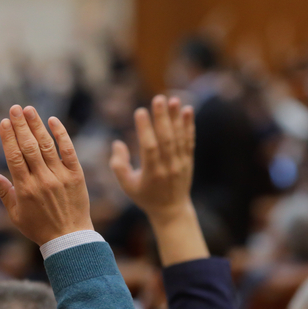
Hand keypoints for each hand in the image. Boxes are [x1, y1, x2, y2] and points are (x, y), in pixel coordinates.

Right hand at [0, 105, 92, 245]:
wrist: (69, 239)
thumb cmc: (39, 229)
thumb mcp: (16, 215)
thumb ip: (4, 193)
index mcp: (25, 189)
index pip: (14, 157)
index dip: (8, 137)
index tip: (4, 122)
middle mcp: (42, 180)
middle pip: (28, 147)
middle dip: (20, 125)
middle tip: (15, 108)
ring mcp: (60, 176)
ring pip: (46, 145)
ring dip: (37, 125)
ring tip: (30, 110)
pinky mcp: (76, 175)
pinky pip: (68, 151)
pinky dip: (61, 135)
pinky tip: (53, 121)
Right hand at [110, 95, 195, 224]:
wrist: (171, 209)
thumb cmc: (144, 196)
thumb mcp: (127, 186)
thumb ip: (119, 165)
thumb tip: (118, 143)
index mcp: (151, 173)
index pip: (149, 148)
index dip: (144, 130)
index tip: (140, 111)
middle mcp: (168, 167)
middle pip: (166, 139)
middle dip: (162, 118)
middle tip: (159, 98)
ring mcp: (180, 163)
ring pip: (179, 138)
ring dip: (177, 118)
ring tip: (174, 99)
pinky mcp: (188, 160)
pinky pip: (189, 141)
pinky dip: (189, 126)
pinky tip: (188, 111)